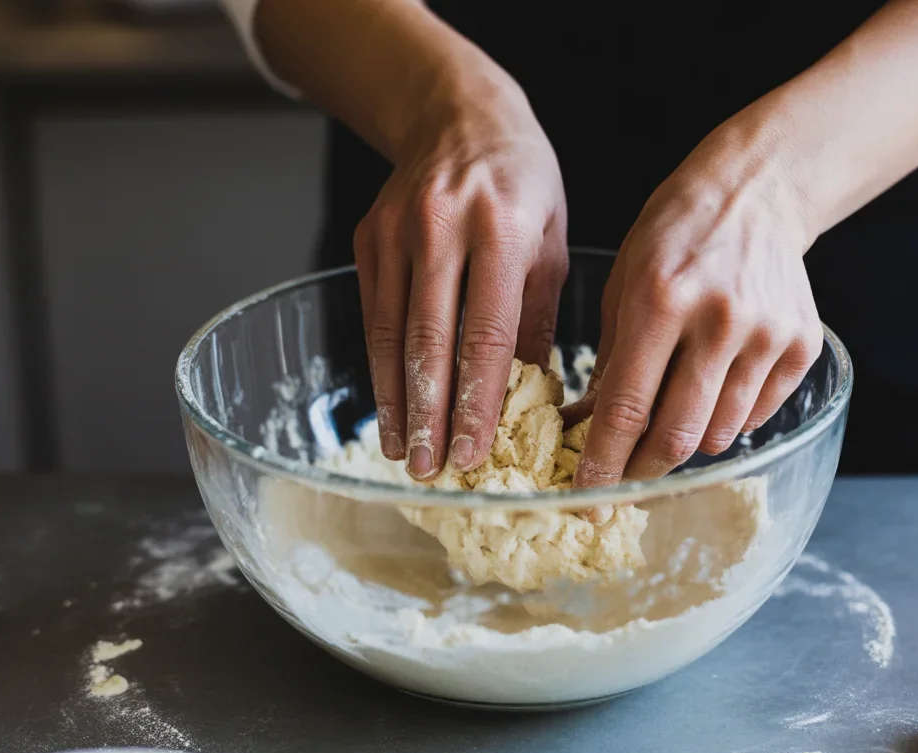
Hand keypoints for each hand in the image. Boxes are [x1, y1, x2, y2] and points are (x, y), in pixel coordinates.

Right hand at [354, 80, 567, 479]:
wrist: (458, 116)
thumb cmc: (522, 184)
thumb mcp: (549, 242)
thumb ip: (535, 318)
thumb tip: (529, 400)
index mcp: (503, 229)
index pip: (487, 334)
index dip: (476, 401)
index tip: (472, 451)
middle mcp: (443, 228)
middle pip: (430, 341)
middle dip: (430, 415)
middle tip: (431, 470)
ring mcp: (398, 231)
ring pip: (391, 334)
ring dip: (396, 402)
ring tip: (405, 453)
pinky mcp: (368, 238)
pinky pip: (372, 315)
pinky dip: (379, 368)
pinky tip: (389, 408)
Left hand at [567, 121, 822, 486]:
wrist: (758, 192)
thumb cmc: (674, 236)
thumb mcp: (623, 284)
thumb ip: (611, 359)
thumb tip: (589, 432)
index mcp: (661, 300)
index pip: (625, 407)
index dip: (602, 462)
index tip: (585, 495)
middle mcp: (719, 321)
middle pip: (677, 437)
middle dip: (641, 470)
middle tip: (623, 477)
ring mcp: (767, 335)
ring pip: (717, 435)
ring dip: (684, 442)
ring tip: (669, 415)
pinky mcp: (801, 347)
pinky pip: (754, 416)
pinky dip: (726, 419)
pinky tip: (713, 385)